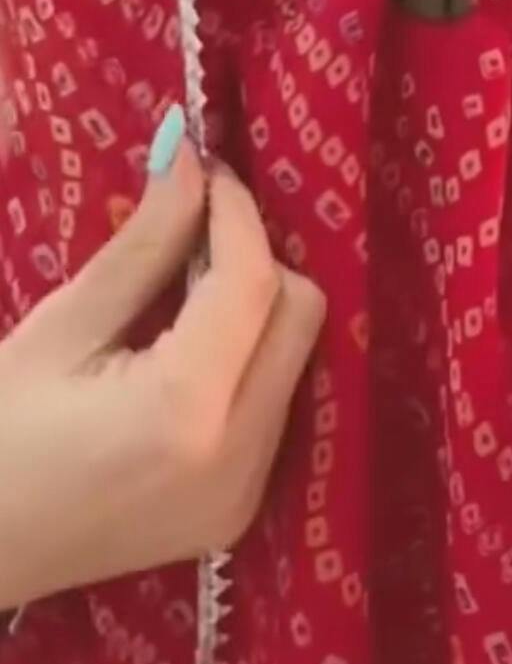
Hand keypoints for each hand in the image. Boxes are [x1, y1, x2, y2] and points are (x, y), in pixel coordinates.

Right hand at [0, 130, 324, 611]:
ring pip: (296, 359)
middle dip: (254, 259)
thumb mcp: (61, 329)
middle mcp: (239, 460)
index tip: (204, 169)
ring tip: (180, 291)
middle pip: (299, 316)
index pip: (253, 281)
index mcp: (185, 412)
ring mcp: (245, 497)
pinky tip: (186, 348)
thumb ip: (142, 244)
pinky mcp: (239, 514)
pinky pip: (275, 406)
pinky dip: (247, 361)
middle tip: (188, 234)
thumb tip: (185, 149)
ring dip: (255, 308)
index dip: (236, 213)